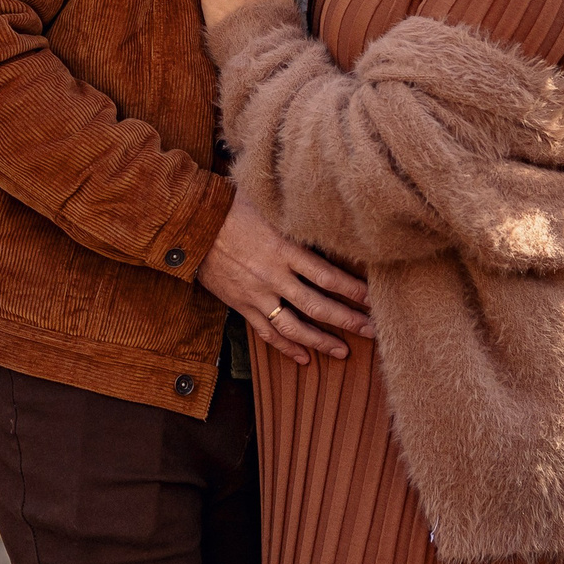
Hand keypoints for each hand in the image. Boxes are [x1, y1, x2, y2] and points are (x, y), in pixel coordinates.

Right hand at [197, 195, 371, 365]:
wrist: (190, 222)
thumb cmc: (230, 205)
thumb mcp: (268, 205)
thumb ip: (295, 218)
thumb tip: (324, 212)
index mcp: (284, 249)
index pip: (328, 276)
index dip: (353, 290)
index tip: (373, 299)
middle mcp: (273, 276)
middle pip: (318, 306)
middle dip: (348, 321)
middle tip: (372, 331)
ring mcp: (256, 294)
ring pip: (294, 326)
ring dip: (320, 342)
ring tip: (343, 352)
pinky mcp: (241, 305)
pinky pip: (266, 333)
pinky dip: (286, 347)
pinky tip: (303, 358)